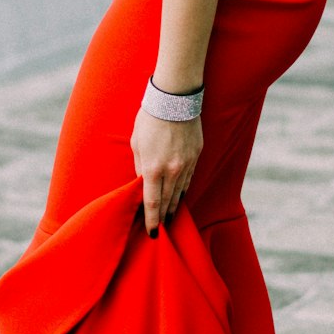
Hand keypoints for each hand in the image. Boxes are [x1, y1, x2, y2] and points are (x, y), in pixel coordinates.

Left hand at [131, 107, 202, 235]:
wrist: (175, 100)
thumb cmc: (150, 119)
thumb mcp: (137, 143)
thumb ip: (140, 167)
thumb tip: (142, 183)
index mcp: (153, 168)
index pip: (152, 203)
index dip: (151, 221)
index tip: (152, 233)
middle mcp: (172, 170)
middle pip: (167, 202)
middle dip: (163, 217)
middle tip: (160, 230)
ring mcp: (187, 164)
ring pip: (180, 193)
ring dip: (174, 206)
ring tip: (170, 217)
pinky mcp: (196, 156)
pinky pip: (189, 179)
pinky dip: (183, 190)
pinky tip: (180, 197)